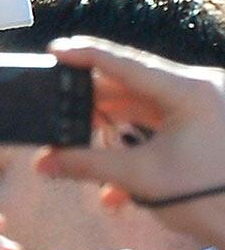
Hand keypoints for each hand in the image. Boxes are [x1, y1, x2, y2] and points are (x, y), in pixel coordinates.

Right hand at [35, 37, 224, 248]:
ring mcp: (199, 109)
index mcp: (188, 92)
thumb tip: (43, 163)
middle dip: (92, 102)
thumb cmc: (206, 199)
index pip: (125, 63)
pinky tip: (112, 175)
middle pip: (129, 84)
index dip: (84, 55)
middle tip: (59, 108)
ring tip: (79, 143)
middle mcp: (196, 92)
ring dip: (109, 126)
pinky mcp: (198, 126)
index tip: (53, 50)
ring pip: (139, 105)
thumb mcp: (139, 177)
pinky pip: (153, 123)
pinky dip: (130, 141)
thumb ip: (86, 164)